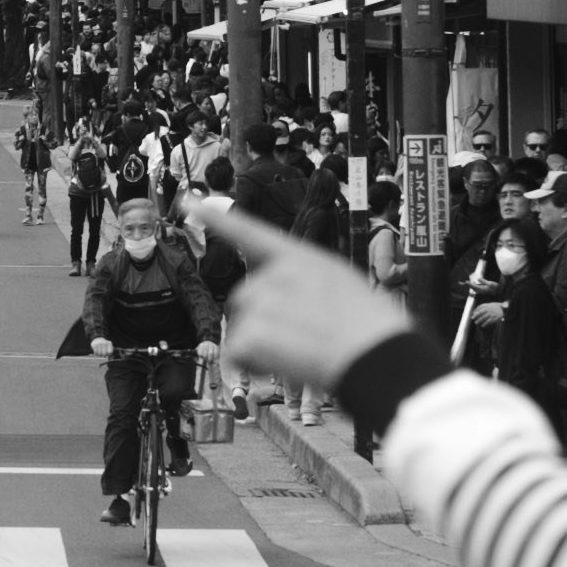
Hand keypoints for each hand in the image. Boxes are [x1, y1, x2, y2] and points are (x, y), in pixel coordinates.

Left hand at [192, 200, 407, 394]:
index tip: (188, 201)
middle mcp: (276, 273)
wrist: (378, 354)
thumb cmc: (371, 325)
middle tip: (298, 337)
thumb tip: (286, 304)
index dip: (217, 218)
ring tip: (299, 351)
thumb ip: (304, 284)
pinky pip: (238, 352)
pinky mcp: (252, 333)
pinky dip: (253, 365)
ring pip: (241, 326)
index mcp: (300, 257)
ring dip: (258, 343)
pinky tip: (284, 365)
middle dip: (260, 319)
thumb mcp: (341, 285)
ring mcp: (262, 301)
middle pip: (245, 297)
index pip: (250, 232)